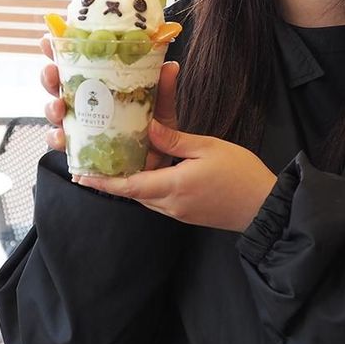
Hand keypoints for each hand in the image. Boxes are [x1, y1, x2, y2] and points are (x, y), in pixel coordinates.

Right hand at [39, 34, 179, 170]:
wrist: (158, 163)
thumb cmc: (156, 129)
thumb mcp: (161, 107)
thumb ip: (163, 88)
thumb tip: (170, 65)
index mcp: (100, 84)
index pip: (75, 63)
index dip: (59, 50)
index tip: (49, 39)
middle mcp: (85, 102)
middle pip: (57, 84)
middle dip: (49, 76)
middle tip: (52, 72)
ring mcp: (80, 124)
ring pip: (54, 112)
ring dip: (51, 107)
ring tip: (58, 106)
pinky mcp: (80, 147)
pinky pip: (62, 143)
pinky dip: (58, 139)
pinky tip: (62, 137)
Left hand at [75, 120, 277, 232]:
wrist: (264, 206)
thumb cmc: (240, 174)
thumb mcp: (209, 148)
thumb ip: (176, 140)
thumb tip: (149, 129)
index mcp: (173, 187)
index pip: (128, 186)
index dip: (102, 181)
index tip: (80, 174)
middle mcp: (171, 204)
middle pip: (133, 192)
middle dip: (113, 178)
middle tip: (96, 159)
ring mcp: (179, 212)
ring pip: (146, 196)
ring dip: (132, 181)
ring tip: (119, 160)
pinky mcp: (187, 214)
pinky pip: (160, 200)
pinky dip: (149, 185)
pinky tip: (151, 168)